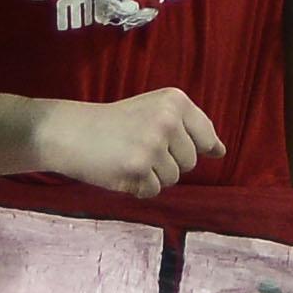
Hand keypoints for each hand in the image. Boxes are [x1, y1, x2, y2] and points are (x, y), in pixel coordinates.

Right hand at [41, 87, 219, 197]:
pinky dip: (137, 187)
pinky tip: (120, 170)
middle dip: (167, 162)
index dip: (190, 147)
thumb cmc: (114, 123)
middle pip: (190, 162)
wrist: (71, 132)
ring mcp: (154, 143)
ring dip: (152, 176)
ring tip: (128, 158)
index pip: (206, 137)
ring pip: (172, 179)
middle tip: (138, 148)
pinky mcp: (139, 167)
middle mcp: (168, 119)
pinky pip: (153, 191)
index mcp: (175, 100)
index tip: (164, 143)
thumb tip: (222, 151)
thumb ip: (189, 128)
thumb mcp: (154, 111)